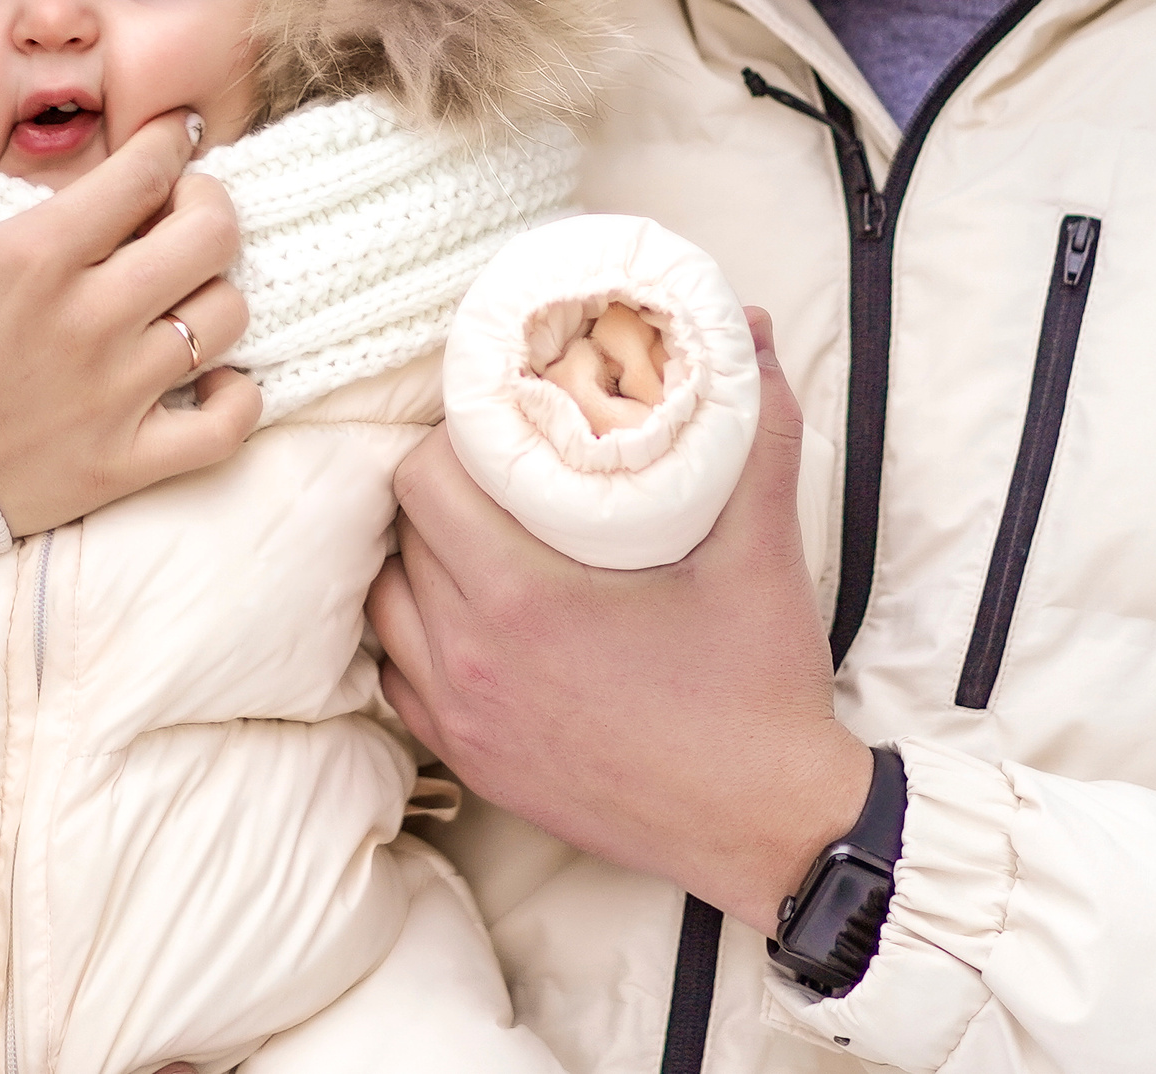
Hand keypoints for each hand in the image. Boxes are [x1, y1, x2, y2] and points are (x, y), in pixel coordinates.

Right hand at [0, 85, 260, 536]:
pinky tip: (214, 380)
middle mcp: (90, 317)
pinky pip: (224, 426)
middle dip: (209, 202)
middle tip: (186, 205)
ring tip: (185, 288)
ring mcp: (115, 393)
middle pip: (210, 234)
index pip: (146, 171)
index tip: (175, 134)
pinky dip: (236, 399)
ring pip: (225, 317)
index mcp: (37, 254)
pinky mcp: (124, 462)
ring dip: (215, 290)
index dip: (171, 139)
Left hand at [369, 308, 872, 926]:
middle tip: (490, 472)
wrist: (767, 827)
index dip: (445, 441)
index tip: (493, 431)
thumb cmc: (758, 691)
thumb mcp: (761, 552)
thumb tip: (751, 328)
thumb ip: (754, 432)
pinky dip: (417, 638)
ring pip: (388, 604)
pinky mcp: (469, 763)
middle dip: (438, 492)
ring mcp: (461, 717)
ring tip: (474, 535)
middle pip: (400, 534)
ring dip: (418, 562)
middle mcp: (469, 657)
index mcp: (519, 597)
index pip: (418, 481)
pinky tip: (462, 616)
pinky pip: (399, 678)